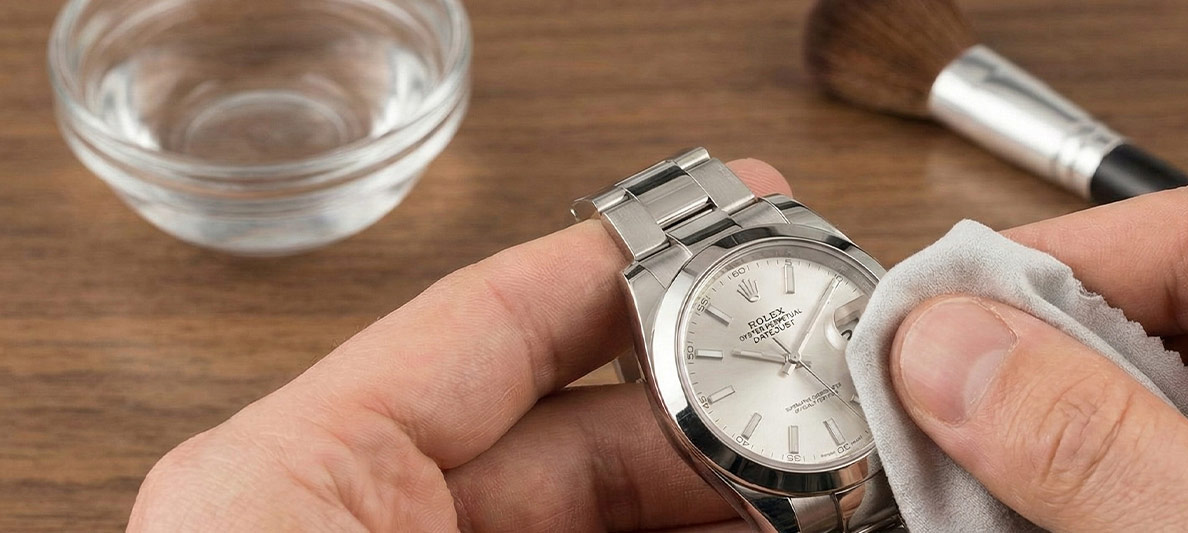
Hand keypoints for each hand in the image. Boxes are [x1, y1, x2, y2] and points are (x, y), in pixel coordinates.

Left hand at [127, 160, 794, 531]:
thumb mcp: (374, 520)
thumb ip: (583, 485)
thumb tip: (782, 508)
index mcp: (295, 472)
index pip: (496, 316)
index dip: (640, 261)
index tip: (747, 220)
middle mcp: (354, 518)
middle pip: (575, 426)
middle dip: (720, 408)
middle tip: (828, 396)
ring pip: (597, 516)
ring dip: (723, 505)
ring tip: (830, 492)